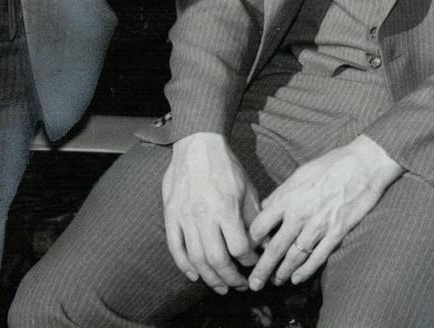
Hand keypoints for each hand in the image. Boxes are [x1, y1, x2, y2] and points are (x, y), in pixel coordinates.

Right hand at [163, 133, 260, 293]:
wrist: (197, 145)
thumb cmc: (226, 167)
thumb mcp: (247, 189)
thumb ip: (253, 219)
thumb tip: (263, 244)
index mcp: (225, 208)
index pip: (239, 248)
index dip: (249, 261)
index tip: (255, 264)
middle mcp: (203, 215)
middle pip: (216, 260)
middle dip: (230, 278)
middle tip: (239, 286)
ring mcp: (184, 217)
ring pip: (195, 259)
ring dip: (210, 278)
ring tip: (221, 287)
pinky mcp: (171, 215)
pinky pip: (175, 248)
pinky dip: (184, 266)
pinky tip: (195, 276)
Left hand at [245, 135, 403, 289]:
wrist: (364, 164)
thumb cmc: (330, 165)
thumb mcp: (299, 174)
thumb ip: (281, 193)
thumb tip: (265, 208)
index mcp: (287, 197)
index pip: (260, 226)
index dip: (252, 241)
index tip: (250, 249)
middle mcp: (299, 214)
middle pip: (274, 248)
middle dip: (262, 269)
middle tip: (254, 283)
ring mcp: (318, 225)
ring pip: (294, 257)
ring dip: (282, 273)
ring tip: (275, 282)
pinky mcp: (336, 232)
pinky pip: (317, 257)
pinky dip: (306, 271)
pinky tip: (297, 279)